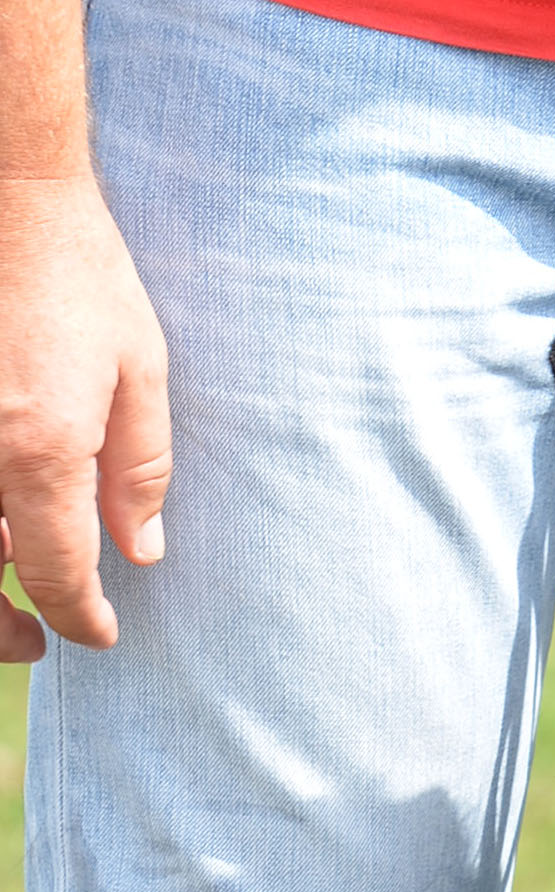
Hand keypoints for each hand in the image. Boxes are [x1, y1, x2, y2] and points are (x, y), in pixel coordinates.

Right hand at [0, 173, 169, 658]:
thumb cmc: (76, 268)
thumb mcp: (137, 371)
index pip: (55, 578)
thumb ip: (138, 472)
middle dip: (1, 629)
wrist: (6, 183)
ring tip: (5, 597)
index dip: (77, 621)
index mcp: (37, 450)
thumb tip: (139, 555)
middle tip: (33, 644)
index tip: (96, 636)